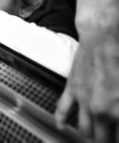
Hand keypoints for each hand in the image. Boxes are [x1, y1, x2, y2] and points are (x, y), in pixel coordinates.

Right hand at [55, 25, 118, 141]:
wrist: (102, 39)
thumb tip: (118, 112)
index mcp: (118, 110)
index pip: (118, 138)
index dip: (117, 139)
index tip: (116, 138)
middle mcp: (100, 110)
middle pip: (101, 138)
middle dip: (105, 140)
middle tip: (107, 138)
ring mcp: (83, 100)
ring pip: (83, 130)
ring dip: (88, 136)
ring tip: (91, 137)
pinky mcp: (72, 89)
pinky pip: (62, 109)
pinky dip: (60, 119)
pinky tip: (61, 126)